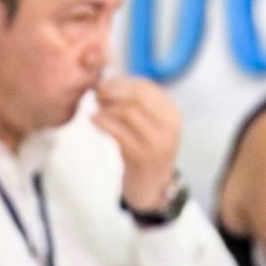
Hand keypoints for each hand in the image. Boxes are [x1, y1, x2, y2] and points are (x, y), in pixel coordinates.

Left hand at [92, 74, 182, 212]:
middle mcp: (169, 125)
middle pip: (137, 95)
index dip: (121, 81)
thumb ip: (134, 102)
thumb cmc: (144, 148)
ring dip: (106, 107)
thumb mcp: (147, 122)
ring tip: (96, 108)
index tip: (104, 83)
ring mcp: (157, 141)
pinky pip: (118, 132)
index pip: (146, 86)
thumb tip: (107, 81)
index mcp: (172, 112)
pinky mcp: (142, 156)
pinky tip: (93, 120)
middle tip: (97, 93)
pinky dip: (102, 122)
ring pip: (127, 111)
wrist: (151, 184)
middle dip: (113, 90)